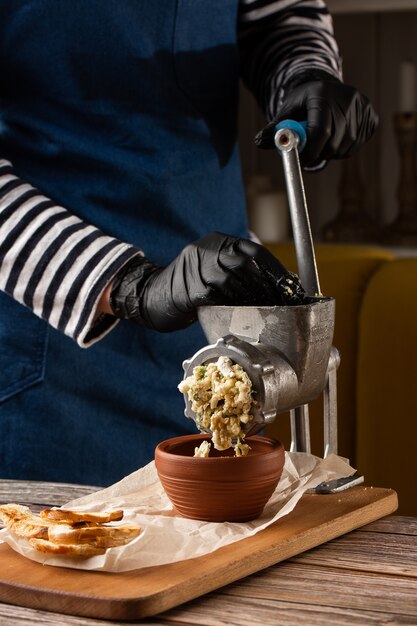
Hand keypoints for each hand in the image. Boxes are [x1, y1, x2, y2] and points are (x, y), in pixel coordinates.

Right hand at [109, 232, 304, 331]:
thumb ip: (238, 268)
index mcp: (217, 242)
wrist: (151, 296)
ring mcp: (197, 269)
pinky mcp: (191, 290)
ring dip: (255, 299)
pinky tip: (246, 315)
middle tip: (283, 302)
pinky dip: (236, 308)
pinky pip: (221, 299)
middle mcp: (207, 250)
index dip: (276, 269)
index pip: (254, 251)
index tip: (291, 285)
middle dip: (268, 286)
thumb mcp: (213, 267)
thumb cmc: (189, 287)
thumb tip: (277, 282)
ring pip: (235, 283)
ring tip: (268, 311)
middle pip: (247, 265)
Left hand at [255, 70, 377, 168]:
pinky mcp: (372, 116)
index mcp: (323, 94)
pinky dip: (345, 148)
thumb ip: (274, 128)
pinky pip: (357, 144)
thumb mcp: (286, 112)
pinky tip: (336, 138)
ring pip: (347, 146)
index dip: (311, 151)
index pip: (320, 130)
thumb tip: (259, 142)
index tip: (302, 162)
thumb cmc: (302, 103)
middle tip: (309, 157)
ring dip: (332, 153)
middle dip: (320, 154)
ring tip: (322, 143)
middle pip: (335, 142)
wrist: (326, 89)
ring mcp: (362, 107)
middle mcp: (347, 98)